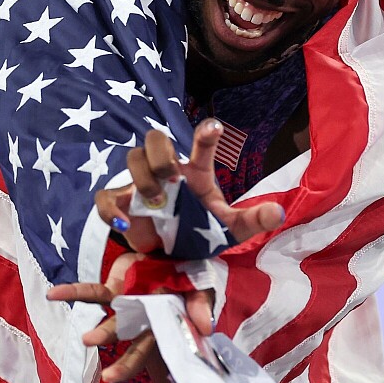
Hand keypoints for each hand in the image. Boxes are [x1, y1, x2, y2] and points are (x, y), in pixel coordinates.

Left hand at [46, 252, 212, 382]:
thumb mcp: (202, 287)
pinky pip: (92, 292)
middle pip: (134, 346)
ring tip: (86, 340)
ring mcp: (127, 305)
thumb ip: (201, 305)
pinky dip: (73, 293)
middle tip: (110, 376)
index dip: (135, 363)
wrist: (173, 251)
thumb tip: (205, 327)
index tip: (117, 377)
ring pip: (111, 323)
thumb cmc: (190, 276)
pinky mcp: (115, 287)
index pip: (152, 349)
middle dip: (124, 363)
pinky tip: (53, 295)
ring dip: (100, 332)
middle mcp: (143, 321)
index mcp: (165, 324)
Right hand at [96, 118, 284, 250]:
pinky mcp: (122, 207)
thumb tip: (278, 214)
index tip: (214, 127)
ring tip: (156, 203)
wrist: (176, 255)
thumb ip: (254, 220)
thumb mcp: (232, 228)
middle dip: (160, 153)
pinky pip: (105, 198)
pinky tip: (124, 224)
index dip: (205, 134)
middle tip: (170, 177)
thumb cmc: (204, 231)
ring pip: (133, 158)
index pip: (200, 146)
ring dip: (142, 176)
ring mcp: (141, 186)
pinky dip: (110, 210)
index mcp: (195, 174)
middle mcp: (167, 172)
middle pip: (155, 139)